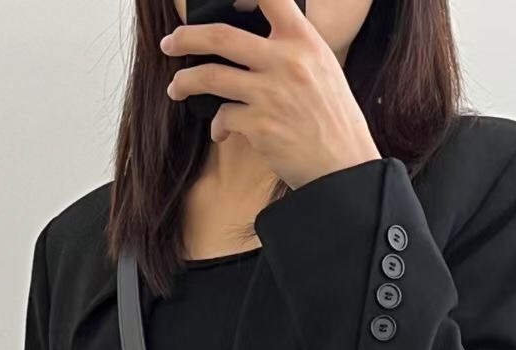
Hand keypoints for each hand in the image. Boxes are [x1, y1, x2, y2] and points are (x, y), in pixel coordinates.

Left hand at [160, 0, 380, 189]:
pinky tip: (221, 132)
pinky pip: (222, 117)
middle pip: (221, 35)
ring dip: (185, 81)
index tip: (221, 0)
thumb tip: (254, 42)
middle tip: (171, 42)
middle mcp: (286, 61)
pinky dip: (217, 126)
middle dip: (186, 37)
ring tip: (176, 87)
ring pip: (210, 77)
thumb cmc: (333, 121)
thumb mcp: (323, 69)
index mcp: (304, 41)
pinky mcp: (259, 127)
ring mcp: (270, 94)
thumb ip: (292, 50)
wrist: (344, 167)